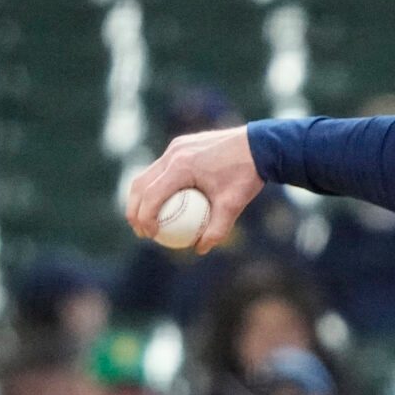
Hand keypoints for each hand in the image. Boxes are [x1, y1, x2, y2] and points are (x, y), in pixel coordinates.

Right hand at [126, 125, 262, 253]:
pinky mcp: (181, 145)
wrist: (259, 144)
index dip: (145, 218)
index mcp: (181, 166)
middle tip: (141, 232)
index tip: (150, 235)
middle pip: (141, 184)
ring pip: (147, 174)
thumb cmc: (246, 175)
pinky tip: (164, 204)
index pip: (152, 195)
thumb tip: (200, 249)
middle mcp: (173, 154)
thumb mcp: (234, 205)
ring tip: (146, 220)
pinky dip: (156, 186)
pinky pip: (161, 168)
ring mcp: (175, 147)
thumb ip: (217, 229)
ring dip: (141, 198)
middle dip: (134, 210)